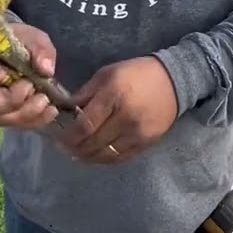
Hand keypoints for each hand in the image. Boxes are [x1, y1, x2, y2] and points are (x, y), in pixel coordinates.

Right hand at [0, 22, 59, 129]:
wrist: (21, 50)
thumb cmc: (18, 41)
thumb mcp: (30, 36)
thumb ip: (38, 48)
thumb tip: (46, 68)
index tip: (0, 73)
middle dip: (11, 100)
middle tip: (31, 87)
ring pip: (2, 119)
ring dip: (26, 113)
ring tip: (45, 100)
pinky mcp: (6, 116)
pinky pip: (17, 124)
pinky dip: (35, 120)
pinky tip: (51, 111)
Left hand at [55, 56, 177, 164]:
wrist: (173, 81)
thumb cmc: (135, 73)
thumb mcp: (106, 74)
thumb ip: (85, 94)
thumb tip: (65, 110)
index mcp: (113, 96)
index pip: (85, 125)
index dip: (69, 136)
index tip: (59, 137)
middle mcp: (126, 118)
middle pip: (92, 144)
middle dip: (74, 148)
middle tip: (65, 146)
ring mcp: (137, 133)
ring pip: (104, 155)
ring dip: (87, 157)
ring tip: (77, 152)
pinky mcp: (146, 143)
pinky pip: (119, 158)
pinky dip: (104, 159)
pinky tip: (95, 155)